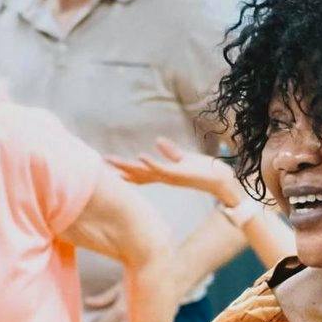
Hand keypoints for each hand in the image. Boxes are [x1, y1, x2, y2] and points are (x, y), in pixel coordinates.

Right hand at [107, 138, 237, 205]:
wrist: (222, 180)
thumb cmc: (205, 171)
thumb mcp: (185, 158)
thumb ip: (171, 152)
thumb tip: (158, 141)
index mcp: (164, 173)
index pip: (140, 172)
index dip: (124, 170)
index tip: (107, 168)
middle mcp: (164, 177)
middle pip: (137, 174)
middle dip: (118, 170)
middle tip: (99, 166)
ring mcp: (171, 176)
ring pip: (145, 172)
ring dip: (128, 167)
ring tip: (112, 162)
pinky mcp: (180, 173)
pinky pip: (162, 168)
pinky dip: (151, 163)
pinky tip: (139, 156)